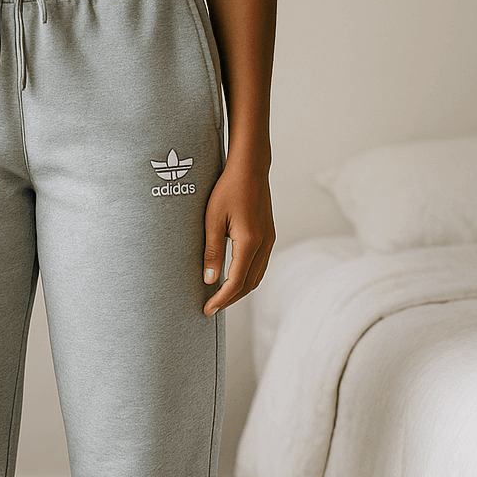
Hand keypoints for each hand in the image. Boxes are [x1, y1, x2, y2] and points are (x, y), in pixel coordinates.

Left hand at [201, 159, 274, 314]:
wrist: (250, 167)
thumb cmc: (228, 189)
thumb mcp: (212, 220)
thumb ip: (212, 251)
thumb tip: (210, 280)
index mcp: (250, 242)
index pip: (236, 282)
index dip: (221, 299)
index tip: (207, 309)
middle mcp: (264, 244)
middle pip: (249, 284)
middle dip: (230, 299)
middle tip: (210, 308)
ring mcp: (269, 240)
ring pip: (257, 277)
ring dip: (239, 291)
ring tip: (220, 298)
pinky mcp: (268, 236)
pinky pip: (260, 266)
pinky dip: (246, 278)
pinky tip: (233, 279)